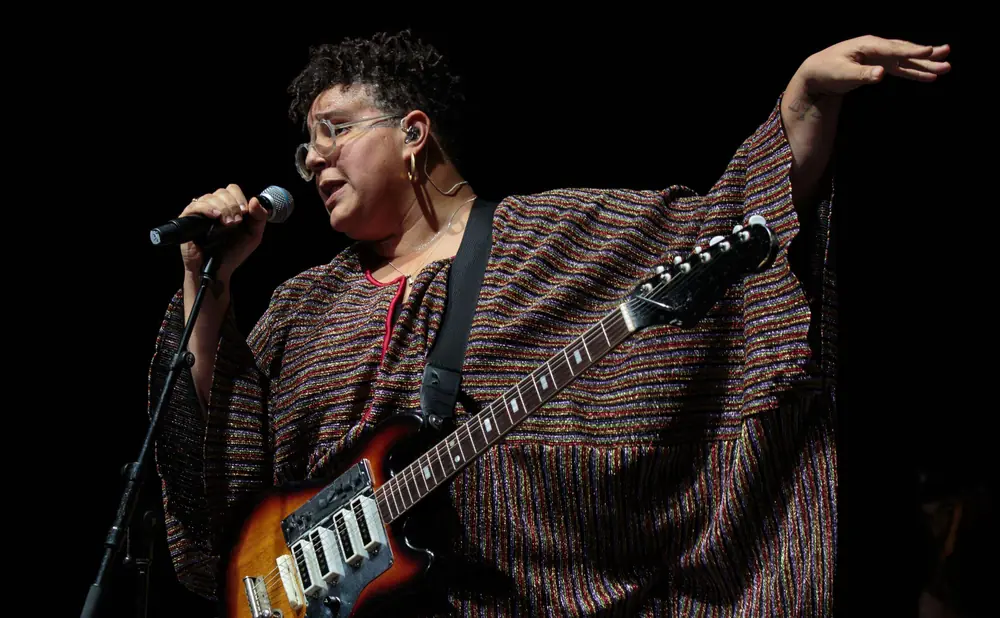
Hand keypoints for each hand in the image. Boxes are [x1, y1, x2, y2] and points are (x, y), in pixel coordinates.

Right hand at [179, 184, 268, 279]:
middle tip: (236, 222)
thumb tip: (255, 200)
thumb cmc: (233, 253)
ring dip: (222, 208)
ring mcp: (201, 212)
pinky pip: (195, 205)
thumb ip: (259, 217)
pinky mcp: (188, 219)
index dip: (239, 198)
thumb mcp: (253, 235)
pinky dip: (206, 208)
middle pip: (222, 192)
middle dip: (232, 205)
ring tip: (227, 224)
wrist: (218, 270)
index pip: (232, 189)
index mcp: (229, 208)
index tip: (244, 212)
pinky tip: (215, 216)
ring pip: (209, 197)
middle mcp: (214, 207)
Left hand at [793, 35, 950, 97]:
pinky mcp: (878, 66)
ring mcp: (878, 56)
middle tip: (947, 55)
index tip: (929, 52)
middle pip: (905, 51)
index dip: (911, 52)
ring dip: (925, 65)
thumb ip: (862, 74)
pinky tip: (928, 77)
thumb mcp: (841, 74)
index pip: (893, 49)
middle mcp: (876, 47)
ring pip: (906, 60)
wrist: (816, 72)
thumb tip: (881, 74)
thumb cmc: (826, 71)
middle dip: (926, 55)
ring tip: (945, 67)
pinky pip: (900, 69)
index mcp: (867, 45)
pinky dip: (913, 72)